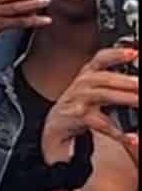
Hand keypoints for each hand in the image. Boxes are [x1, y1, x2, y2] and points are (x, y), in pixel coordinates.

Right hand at [41, 48, 139, 164]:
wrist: (56, 126)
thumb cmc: (80, 105)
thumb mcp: (93, 89)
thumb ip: (112, 81)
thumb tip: (135, 77)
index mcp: (88, 75)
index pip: (100, 59)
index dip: (115, 54)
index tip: (133, 53)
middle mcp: (82, 85)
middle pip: (104, 78)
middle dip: (125, 80)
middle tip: (140, 84)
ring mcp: (78, 101)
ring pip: (101, 96)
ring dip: (123, 98)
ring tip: (139, 101)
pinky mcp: (77, 119)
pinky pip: (99, 124)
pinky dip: (117, 132)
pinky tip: (131, 137)